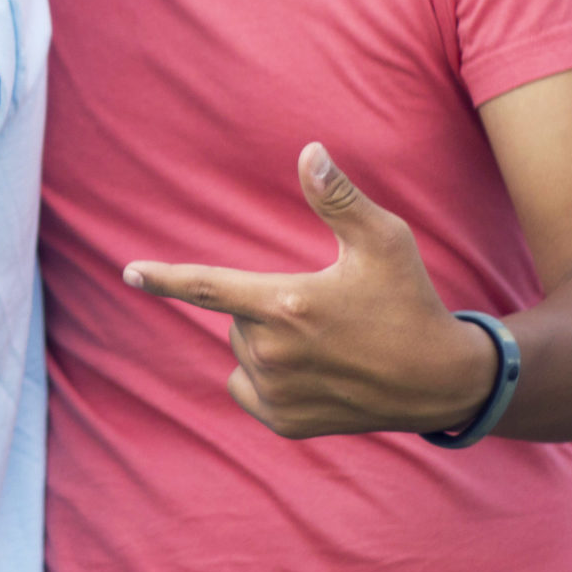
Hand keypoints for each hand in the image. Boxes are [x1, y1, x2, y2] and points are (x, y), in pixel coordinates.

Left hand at [123, 143, 497, 438]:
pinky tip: (313, 374)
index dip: (165, 278)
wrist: (441, 382)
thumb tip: (309, 150)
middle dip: (266, 308)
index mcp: (285, 304)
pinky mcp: (283, 422)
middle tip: (324, 313)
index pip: (207, 287)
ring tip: (328, 346)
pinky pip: (247, 388)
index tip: (129, 273)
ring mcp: (277, 392)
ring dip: (269, 344)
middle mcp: (272, 352)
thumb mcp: (384, 241)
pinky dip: (268, 379)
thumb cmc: (410, 301)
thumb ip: (338, 197)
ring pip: (244, 352)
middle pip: (237, 317)